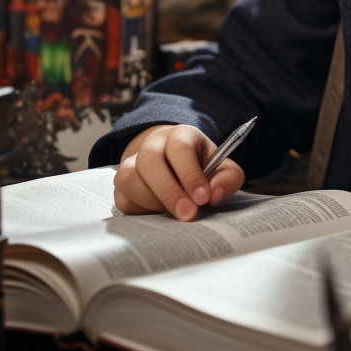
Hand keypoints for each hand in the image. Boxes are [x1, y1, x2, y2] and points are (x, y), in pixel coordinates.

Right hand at [114, 124, 244, 221]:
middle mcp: (152, 145)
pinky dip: (141, 211)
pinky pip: (124, 200)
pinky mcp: (121, 187)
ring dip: (153, 202)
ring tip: (175, 214)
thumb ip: (228, 178)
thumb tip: (215, 194)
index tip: (203, 198)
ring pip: (130, 179)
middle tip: (188, 214)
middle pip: (150, 161)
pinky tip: (159, 214)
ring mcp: (132, 164)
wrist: (174, 165)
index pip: (180, 148)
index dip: (190, 174)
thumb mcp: (223, 168)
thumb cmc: (201, 167)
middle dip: (170, 192)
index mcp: (180, 135)